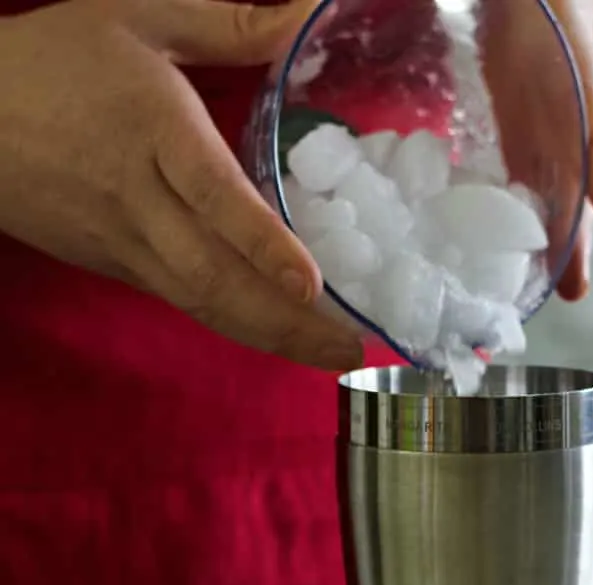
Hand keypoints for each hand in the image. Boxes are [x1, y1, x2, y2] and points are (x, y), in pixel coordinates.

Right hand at [0, 0, 362, 370]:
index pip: (212, 196)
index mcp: (151, 131)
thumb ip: (227, 23)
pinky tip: (285, 337)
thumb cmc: (57, 60)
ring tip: (332, 357)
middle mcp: (140, 202)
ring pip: (201, 303)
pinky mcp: (119, 269)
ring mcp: (126, 246)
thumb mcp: (136, 14)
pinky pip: (187, 303)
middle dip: (285, 322)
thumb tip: (306, 12)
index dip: (261, 245)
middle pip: (214, 276)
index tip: (311, 285)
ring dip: (270, 337)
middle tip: (351, 348)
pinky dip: (238, 325)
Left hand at [482, 0, 592, 301]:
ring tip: (500, 284)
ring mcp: (528, 154)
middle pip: (550, 221)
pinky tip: (469, 231)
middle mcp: (556, 164)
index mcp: (582, 161)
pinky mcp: (502, 139)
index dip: (577, 255)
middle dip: (543, 261)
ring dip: (513, 244)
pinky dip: (486, 208)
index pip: (580, 217)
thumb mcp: (591, 103)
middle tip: (528, 302)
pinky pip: (495, 182)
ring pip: (523, 209)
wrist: (532, 9)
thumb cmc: (566, 51)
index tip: (576, 293)